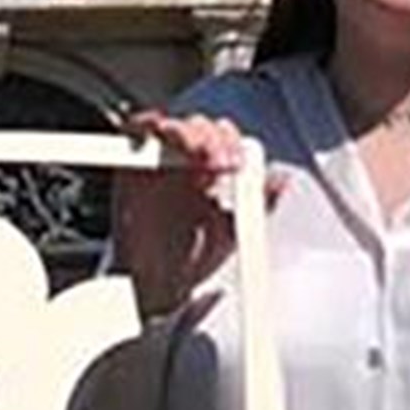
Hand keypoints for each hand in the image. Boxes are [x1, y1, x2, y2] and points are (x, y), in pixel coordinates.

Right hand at [114, 111, 247, 317]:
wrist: (160, 284)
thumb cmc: (193, 257)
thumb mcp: (234, 231)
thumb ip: (258, 204)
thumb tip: (280, 180)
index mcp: (211, 170)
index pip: (223, 137)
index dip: (231, 143)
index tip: (236, 164)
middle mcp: (185, 161)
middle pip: (199, 126)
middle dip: (211, 139)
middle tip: (219, 162)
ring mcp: (157, 160)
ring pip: (170, 125)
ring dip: (183, 132)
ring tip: (194, 151)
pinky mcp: (129, 166)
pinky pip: (134, 134)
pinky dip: (141, 128)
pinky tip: (153, 135)